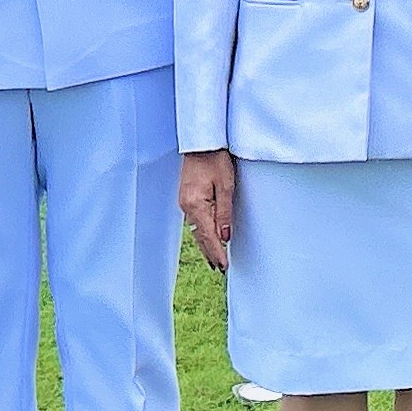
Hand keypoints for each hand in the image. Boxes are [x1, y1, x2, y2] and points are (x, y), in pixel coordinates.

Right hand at [180, 148, 236, 267]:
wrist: (202, 142)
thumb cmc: (216, 159)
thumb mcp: (226, 185)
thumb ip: (225, 212)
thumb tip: (225, 236)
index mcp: (195, 205)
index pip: (207, 236)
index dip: (216, 252)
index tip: (223, 266)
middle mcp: (186, 206)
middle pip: (199, 236)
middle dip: (210, 252)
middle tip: (220, 268)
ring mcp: (185, 202)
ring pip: (195, 229)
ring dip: (205, 244)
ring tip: (215, 258)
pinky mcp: (187, 197)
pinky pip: (194, 221)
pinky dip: (201, 232)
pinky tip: (207, 237)